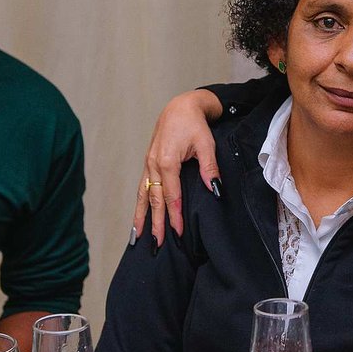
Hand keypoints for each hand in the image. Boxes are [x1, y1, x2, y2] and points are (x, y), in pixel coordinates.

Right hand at [131, 89, 222, 245]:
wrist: (181, 106)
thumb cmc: (194, 123)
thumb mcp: (206, 144)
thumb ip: (209, 168)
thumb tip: (215, 189)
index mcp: (167, 161)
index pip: (171, 196)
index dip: (175, 216)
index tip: (178, 234)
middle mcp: (153, 164)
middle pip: (154, 200)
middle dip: (155, 224)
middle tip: (157, 245)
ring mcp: (148, 164)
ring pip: (143, 196)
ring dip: (141, 217)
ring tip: (137, 237)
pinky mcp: (148, 162)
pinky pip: (142, 187)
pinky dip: (140, 203)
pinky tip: (139, 216)